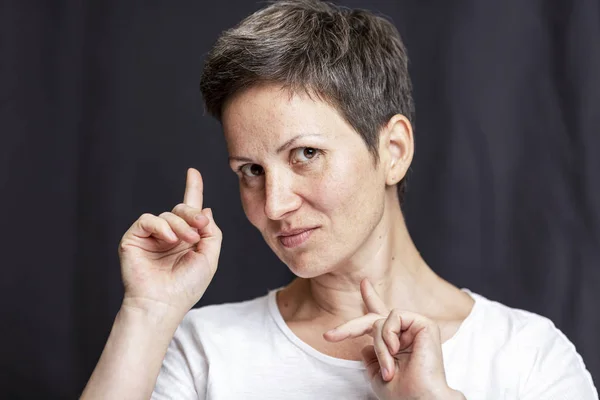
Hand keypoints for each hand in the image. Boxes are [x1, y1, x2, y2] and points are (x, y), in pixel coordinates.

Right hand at [118, 168, 221, 320]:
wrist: (163, 303)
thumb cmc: (187, 286)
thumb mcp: (209, 256)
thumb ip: (212, 231)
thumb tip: (205, 208)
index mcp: (187, 238)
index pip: (190, 209)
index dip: (193, 189)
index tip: (193, 172)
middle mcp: (169, 235)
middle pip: (182, 209)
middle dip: (193, 214)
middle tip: (199, 227)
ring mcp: (151, 236)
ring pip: (168, 214)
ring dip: (181, 225)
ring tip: (186, 241)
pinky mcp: (134, 238)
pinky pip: (148, 219)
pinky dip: (161, 226)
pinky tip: (169, 239)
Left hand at [323, 279, 462, 399]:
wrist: (419, 399)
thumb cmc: (401, 393)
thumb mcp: (376, 375)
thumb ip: (371, 356)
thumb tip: (365, 344)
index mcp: (396, 343)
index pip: (381, 317)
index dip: (371, 299)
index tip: (363, 283)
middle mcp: (405, 333)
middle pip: (374, 317)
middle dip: (350, 327)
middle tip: (330, 336)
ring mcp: (415, 327)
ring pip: (380, 321)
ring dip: (379, 345)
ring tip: (389, 367)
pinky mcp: (424, 323)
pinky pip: (393, 316)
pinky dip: (388, 335)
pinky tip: (397, 350)